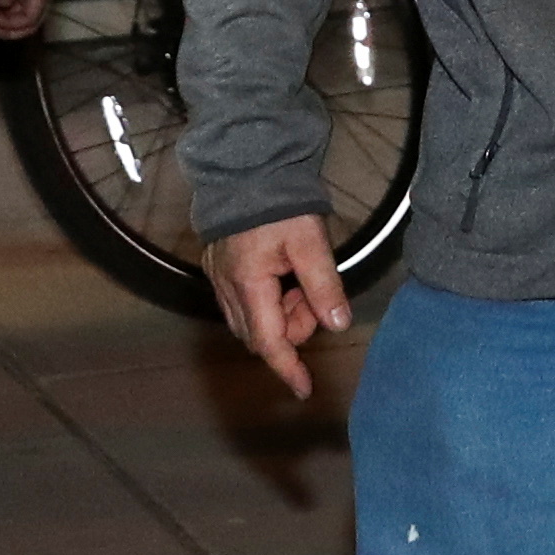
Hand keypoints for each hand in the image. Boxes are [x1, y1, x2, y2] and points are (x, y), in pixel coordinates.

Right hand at [205, 214, 352, 399]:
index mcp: (248, 283)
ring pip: (250, 319)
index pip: (269, 342)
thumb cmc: (279, 202)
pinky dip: (267, 301)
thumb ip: (324, 286)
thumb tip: (337, 324)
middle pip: (260, 334)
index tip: (304, 389)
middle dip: (291, 328)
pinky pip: (242, 301)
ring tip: (300, 281)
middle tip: (313, 297)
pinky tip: (283, 276)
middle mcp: (226, 286)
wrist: (246, 166)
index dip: (288, 368)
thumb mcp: (311, 243)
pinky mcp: (217, 266)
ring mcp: (218, 276)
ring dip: (280, 314)